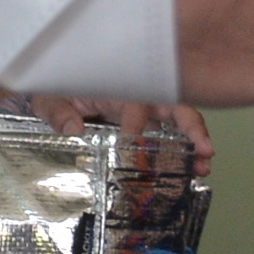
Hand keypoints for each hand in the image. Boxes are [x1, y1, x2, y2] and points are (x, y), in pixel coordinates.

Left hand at [24, 94, 205, 152]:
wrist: (56, 85)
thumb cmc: (57, 88)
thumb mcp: (49, 96)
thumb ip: (58, 111)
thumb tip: (73, 130)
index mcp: (117, 84)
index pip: (134, 101)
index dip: (136, 122)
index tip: (133, 143)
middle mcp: (137, 95)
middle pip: (172, 105)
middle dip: (190, 126)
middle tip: (204, 149)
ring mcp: (145, 110)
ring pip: (178, 121)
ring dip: (194, 142)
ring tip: (203, 166)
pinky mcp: (146, 123)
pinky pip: (170, 134)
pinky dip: (184, 150)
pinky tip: (193, 169)